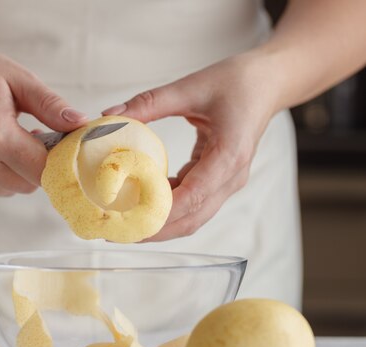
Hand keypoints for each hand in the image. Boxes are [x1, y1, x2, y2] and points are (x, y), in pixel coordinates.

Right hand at [0, 41, 87, 194]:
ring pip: (7, 190)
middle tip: (27, 138)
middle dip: (34, 166)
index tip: (56, 144)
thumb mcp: (17, 79)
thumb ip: (50, 105)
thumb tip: (78, 125)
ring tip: (2, 141)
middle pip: (27, 185)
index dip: (56, 159)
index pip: (43, 169)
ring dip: (12, 172)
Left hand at [103, 52, 280, 240]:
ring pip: (192, 216)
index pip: (193, 196)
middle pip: (192, 218)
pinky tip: (141, 201)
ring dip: (160, 223)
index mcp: (229, 154)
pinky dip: (167, 207)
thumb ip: (150, 103)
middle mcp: (231, 176)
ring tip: (124, 221)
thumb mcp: (190, 87)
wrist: (269, 83)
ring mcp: (227, 182)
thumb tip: (111, 114)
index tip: (130, 218)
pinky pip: (192, 202)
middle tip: (118, 230)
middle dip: (155, 229)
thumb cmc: (238, 83)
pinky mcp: (219, 180)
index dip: (161, 213)